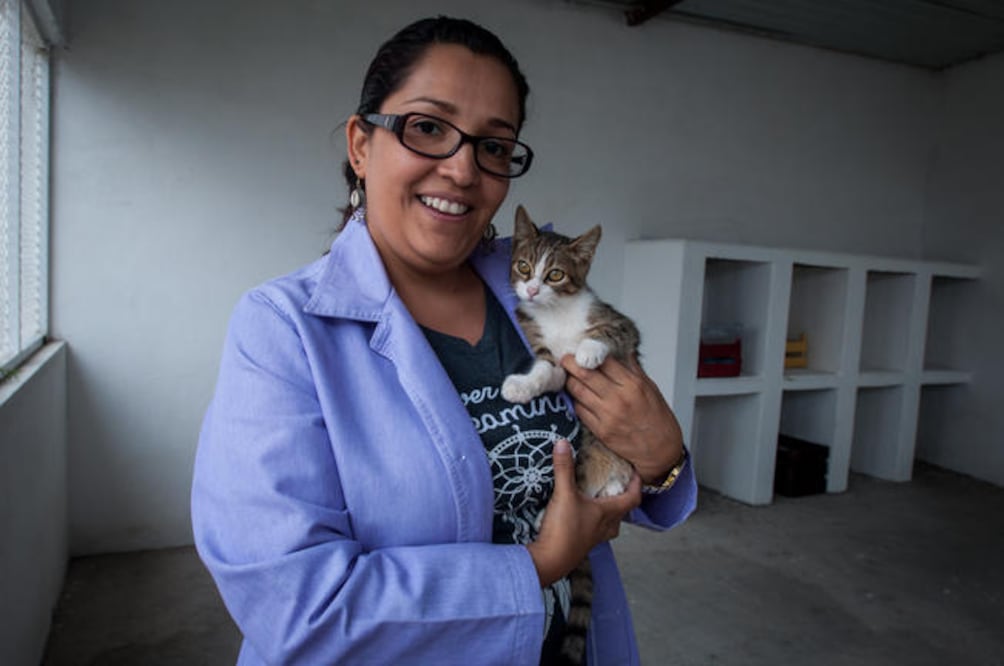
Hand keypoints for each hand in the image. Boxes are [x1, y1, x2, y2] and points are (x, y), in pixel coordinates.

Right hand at [526, 439, 641, 587]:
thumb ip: (564, 468)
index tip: (637, 473)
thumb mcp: (563, 494)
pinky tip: (581, 515)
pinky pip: (594, 531)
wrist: (548, 561)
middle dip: (623, 499)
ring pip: (610, 524)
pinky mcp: (581, 544)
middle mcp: (605, 527)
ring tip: (600, 500)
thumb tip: (562, 442)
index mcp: (608, 513)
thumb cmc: (564, 530)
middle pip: (623, 513)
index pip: (632, 498)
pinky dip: (593, 521)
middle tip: (617, 485)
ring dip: (609, 512)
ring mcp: (593, 538)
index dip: (637, 485)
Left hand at [560, 354, 682, 484]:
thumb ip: (633, 370)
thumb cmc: (659, 420)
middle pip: (585, 374)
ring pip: (578, 392)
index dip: (588, 352)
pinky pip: (580, 411)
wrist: (661, 450)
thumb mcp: (651, 388)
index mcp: (632, 385)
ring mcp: (608, 415)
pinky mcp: (601, 431)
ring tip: (567, 376)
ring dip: (569, 382)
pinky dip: (575, 401)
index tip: (581, 350)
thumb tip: (622, 353)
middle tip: (565, 359)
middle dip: (570, 364)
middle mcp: (618, 398)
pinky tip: (576, 397)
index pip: (603, 361)